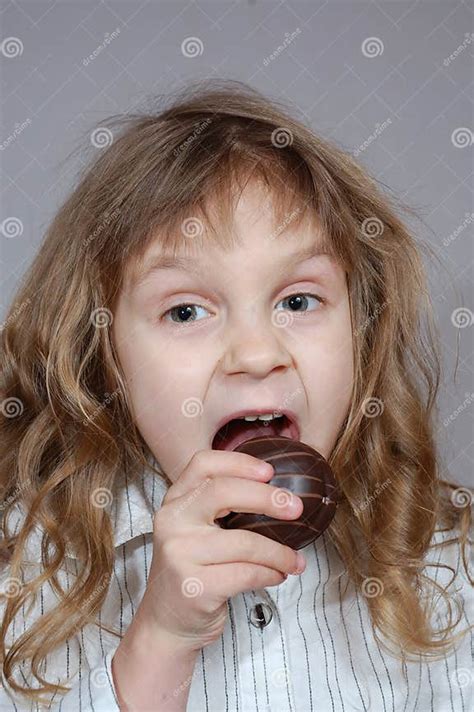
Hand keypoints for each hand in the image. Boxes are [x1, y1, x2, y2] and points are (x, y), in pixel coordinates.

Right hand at [139, 449, 305, 651]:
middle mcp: (172, 521)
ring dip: (279, 552)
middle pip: (224, 491)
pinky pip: (246, 573)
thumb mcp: (194, 530)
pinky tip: (278, 575)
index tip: (270, 471)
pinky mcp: (194, 586)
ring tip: (294, 560)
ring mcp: (180, 554)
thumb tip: (280, 494)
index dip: (239, 462)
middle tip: (297, 509)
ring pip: (245, 542)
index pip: (203, 464)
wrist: (165, 624)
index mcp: (175, 502)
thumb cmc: (192, 571)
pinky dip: (270, 573)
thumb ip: (219, 507)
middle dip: (268, 498)